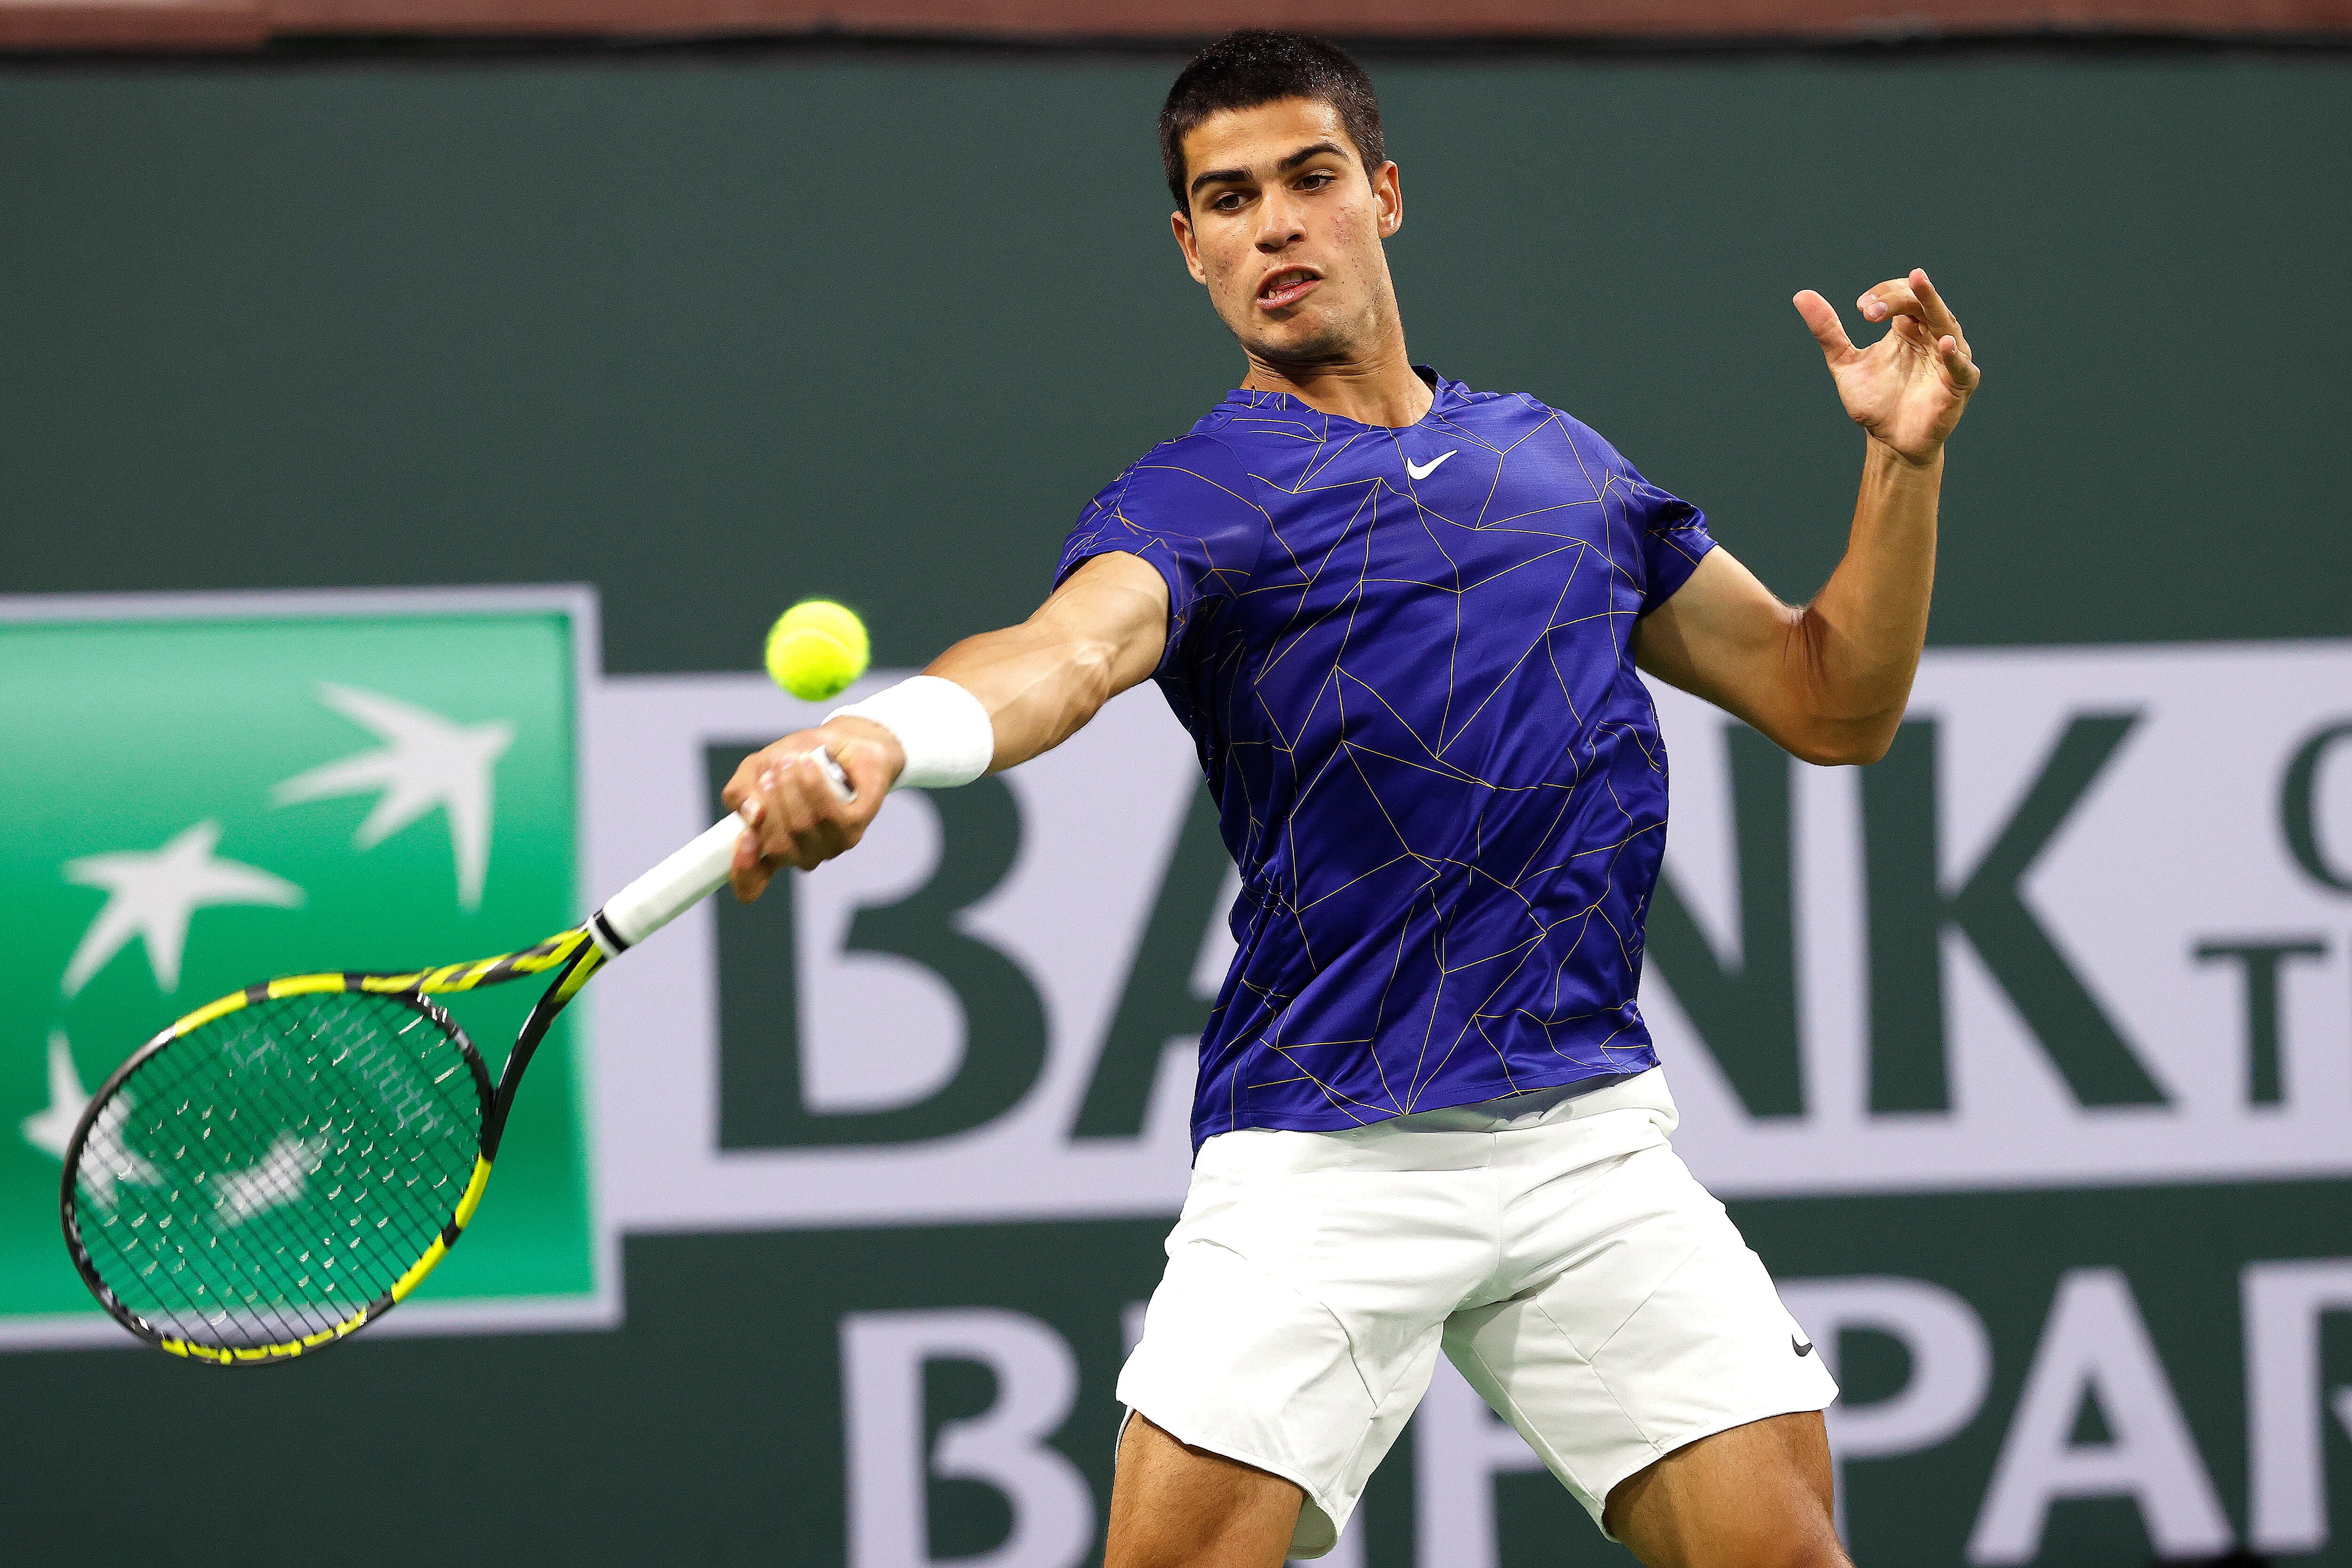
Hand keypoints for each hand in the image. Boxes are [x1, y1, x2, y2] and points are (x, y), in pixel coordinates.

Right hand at [719, 716, 904, 900]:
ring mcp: (829, 846)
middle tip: (770, 772)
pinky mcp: (854, 830)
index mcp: (771, 848)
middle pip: (777, 845)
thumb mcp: (756, 769)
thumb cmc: (796, 760)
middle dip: (770, 803)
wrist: (843, 742)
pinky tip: (809, 765)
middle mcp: (800, 854)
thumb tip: (749, 812)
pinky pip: (830, 815)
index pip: (752, 883)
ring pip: (802, 827)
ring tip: (789, 760)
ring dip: (792, 789)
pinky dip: (814, 786)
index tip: (744, 836)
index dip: (743, 869)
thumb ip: (740, 791)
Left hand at [1794, 268, 1980, 465]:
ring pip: (1946, 323)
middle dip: (1898, 298)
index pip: (1902, 295)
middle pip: (1923, 303)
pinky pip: (1961, 367)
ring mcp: (1948, 358)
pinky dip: (1955, 356)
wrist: (1888, 440)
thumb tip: (1801, 295)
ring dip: (1932, 304)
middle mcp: (1930, 336)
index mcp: (1907, 328)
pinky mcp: (1959, 385)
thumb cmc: (1873, 400)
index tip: (1861, 308)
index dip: (1883, 295)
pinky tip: (1945, 344)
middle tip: (1871, 309)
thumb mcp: (1844, 363)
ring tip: (1920, 285)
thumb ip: (1827, 331)